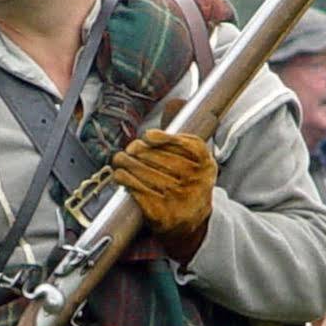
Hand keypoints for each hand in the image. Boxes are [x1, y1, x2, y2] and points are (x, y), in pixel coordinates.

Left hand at [111, 128, 216, 260]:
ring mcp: (180, 200)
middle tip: (128, 149)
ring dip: (129, 165)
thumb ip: (181, 134)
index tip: (148, 136)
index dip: (166, 139)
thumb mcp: (193, 160)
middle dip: (140, 152)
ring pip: (149, 175)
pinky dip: (127, 181)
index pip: (188, 146)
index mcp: (206, 164)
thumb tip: (176, 101)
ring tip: (119, 159)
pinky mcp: (164, 214)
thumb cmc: (187, 184)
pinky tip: (120, 175)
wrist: (190, 224)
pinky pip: (141, 192)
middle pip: (163, 160)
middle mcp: (197, 182)